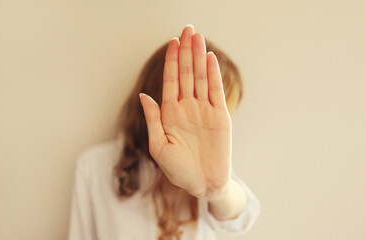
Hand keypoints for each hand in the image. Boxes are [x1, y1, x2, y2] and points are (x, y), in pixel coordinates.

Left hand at [139, 25, 231, 199]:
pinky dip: (214, 75)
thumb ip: (153, 120)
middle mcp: (188, 107)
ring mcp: (205, 110)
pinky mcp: (220, 117)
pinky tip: (210, 58)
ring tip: (198, 37)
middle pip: (187, 73)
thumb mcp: (159, 146)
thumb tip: (144, 96)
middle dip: (186, 51)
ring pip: (202, 78)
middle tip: (187, 29)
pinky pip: (216, 91)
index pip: (171, 81)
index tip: (172, 42)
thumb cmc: (179, 170)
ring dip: (199, 57)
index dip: (172, 61)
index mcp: (171, 113)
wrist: (203, 184)